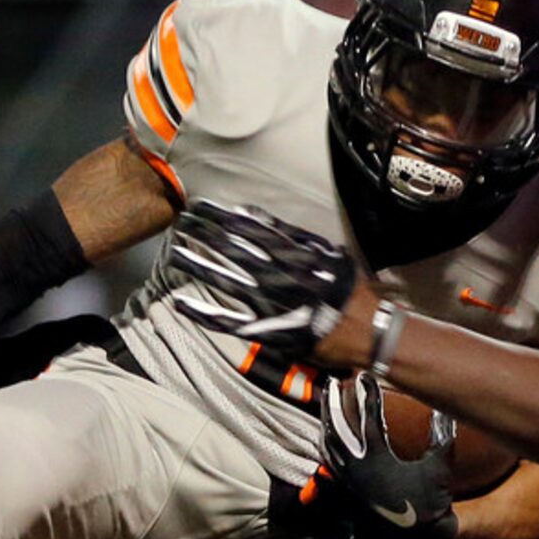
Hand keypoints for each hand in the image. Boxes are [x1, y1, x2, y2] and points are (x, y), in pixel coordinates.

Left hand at [167, 201, 357, 359]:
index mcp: (292, 254)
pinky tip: (181, 304)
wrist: (366, 330)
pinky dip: (204, 314)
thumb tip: (256, 217)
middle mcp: (278, 276)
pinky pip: (230, 322)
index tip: (200, 207)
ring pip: (226, 280)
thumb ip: (292, 236)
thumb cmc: (348, 292)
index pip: (248, 230)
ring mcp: (271, 304)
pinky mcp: (268, 331)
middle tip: (180, 222)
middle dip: (204, 236)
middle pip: (232, 250)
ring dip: (198, 265)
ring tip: (173, 252)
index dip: (221, 218)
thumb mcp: (326, 253)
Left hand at [321, 374, 457, 538]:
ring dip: (325, 420)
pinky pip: (329, 462)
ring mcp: (350, 480)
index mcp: (378, 459)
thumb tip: (443, 408)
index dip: (367, 394)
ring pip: (328, 444)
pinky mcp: (348, 490)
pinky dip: (326, 444)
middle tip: (331, 381)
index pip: (368, 418)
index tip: (365, 375)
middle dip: (333, 401)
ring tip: (325, 402)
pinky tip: (327, 434)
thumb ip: (442, 435)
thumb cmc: (431, 502)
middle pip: (336, 427)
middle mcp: (358, 468)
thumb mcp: (439, 465)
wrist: (418, 537)